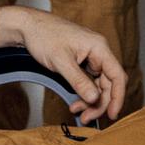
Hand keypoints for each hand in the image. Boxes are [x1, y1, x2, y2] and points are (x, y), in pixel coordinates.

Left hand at [0, 6, 125, 123]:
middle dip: (99, 103)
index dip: (118, 97)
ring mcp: (89, 56)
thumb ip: (79, 81)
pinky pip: (88, 82)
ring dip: (90, 101)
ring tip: (77, 111)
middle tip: (86, 117)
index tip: (112, 115)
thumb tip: (95, 98)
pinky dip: (83, 94)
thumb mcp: (61, 61)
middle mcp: (97, 51)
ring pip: (98, 85)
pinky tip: (74, 103)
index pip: (118, 75)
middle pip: (108, 84)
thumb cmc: (43, 35)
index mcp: (98, 46)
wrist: (27, 26)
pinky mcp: (81, 62)